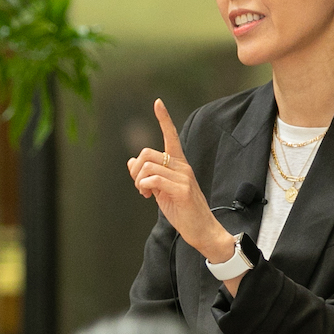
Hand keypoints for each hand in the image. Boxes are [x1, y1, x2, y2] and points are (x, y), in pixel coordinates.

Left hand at [126, 99, 233, 264]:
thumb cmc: (183, 211)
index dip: (164, 119)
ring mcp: (183, 177)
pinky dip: (145, 187)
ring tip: (145, 193)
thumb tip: (131, 161)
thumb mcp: (161, 191)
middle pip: (147, 153)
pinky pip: (154, 180)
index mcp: (179, 165)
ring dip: (139, 181)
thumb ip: (148, 175)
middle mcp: (182, 167)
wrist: (202, 230)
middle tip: (140, 186)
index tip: (158, 102)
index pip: (171, 136)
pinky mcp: (182, 190)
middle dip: (136, 169)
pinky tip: (149, 197)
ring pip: (148, 166)